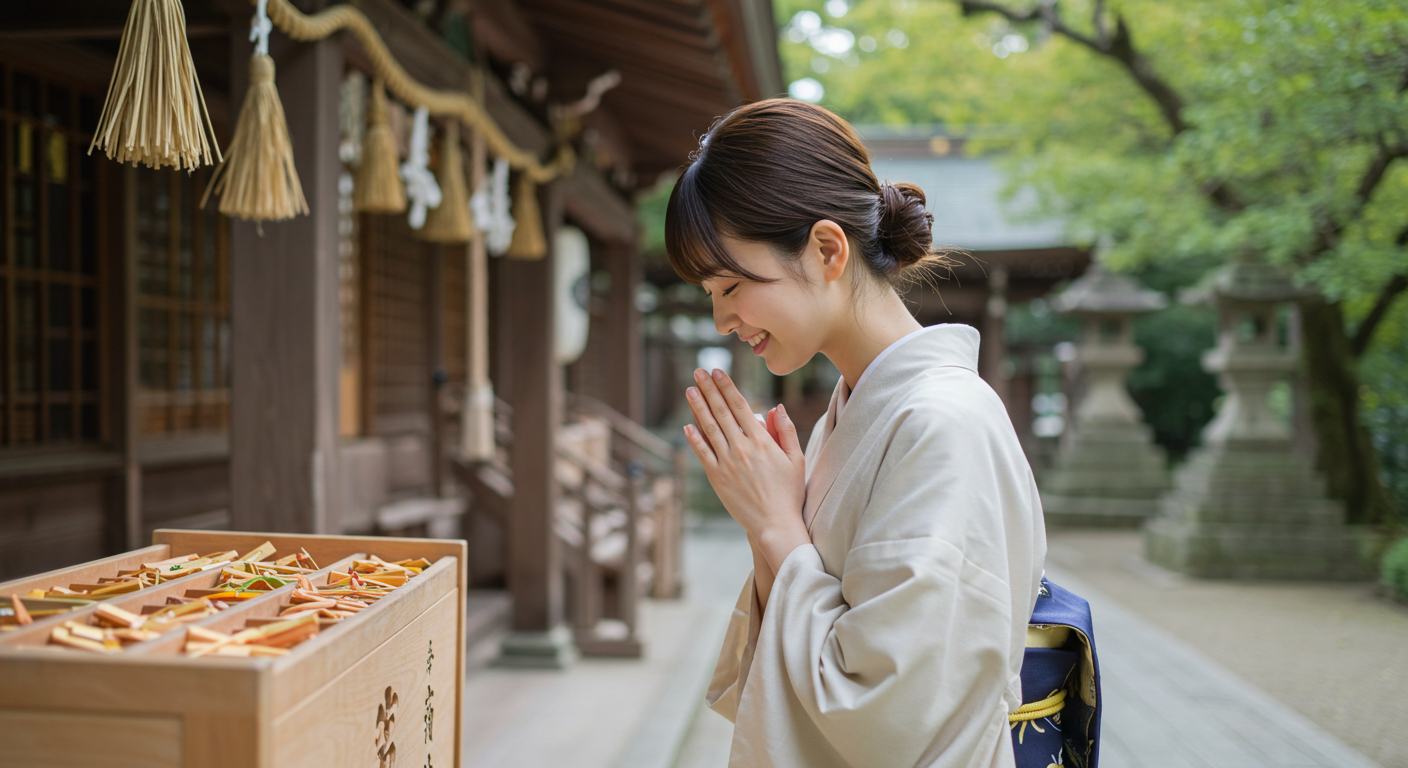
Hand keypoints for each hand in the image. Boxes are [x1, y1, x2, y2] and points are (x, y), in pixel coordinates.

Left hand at [683, 369, 810, 572]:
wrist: (775, 524)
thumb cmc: (789, 493)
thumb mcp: (796, 459)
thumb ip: (786, 431)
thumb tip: (776, 407)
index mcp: (762, 441)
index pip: (740, 406)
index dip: (727, 387)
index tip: (717, 372)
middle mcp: (742, 448)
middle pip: (721, 412)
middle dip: (708, 389)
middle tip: (698, 372)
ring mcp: (727, 463)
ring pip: (709, 429)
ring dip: (698, 407)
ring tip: (689, 390)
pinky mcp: (717, 478)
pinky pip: (702, 453)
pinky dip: (694, 438)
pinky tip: (686, 425)